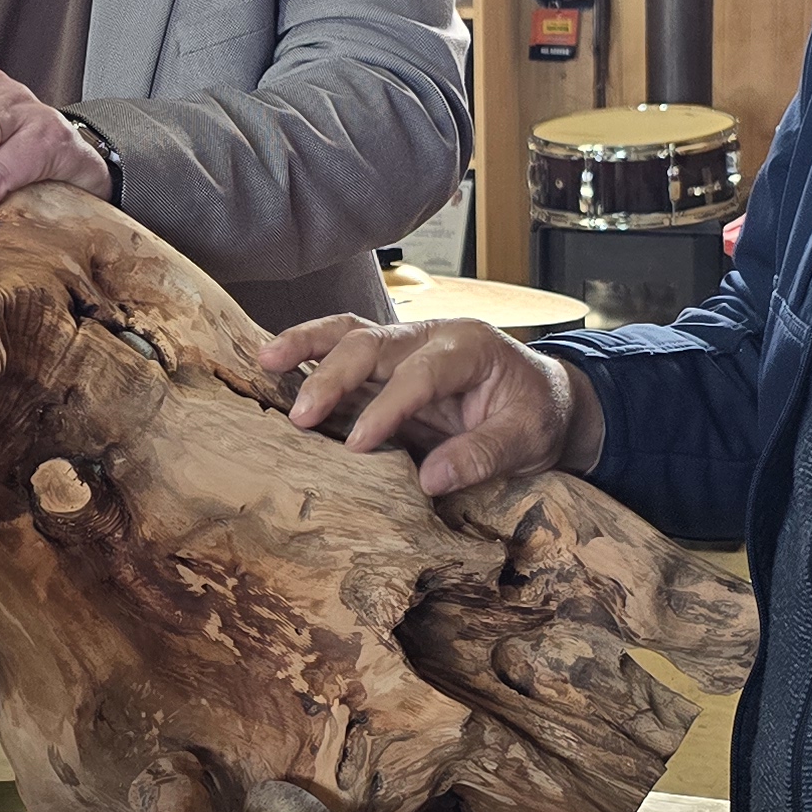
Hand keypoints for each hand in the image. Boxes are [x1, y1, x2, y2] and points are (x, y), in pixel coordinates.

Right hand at [261, 313, 600, 495]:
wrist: (546, 398)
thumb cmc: (537, 415)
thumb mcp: (526, 440)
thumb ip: (480, 455)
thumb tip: (428, 479)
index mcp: (470, 348)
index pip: (420, 374)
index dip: (387, 408)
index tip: (358, 445)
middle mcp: (431, 336)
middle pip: (373, 343)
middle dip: (333, 376)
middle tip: (300, 417)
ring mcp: (406, 344)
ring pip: (350, 331)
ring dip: (307, 346)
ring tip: (266, 360)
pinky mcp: (388, 362)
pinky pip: (344, 347)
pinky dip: (309, 353)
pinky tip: (273, 364)